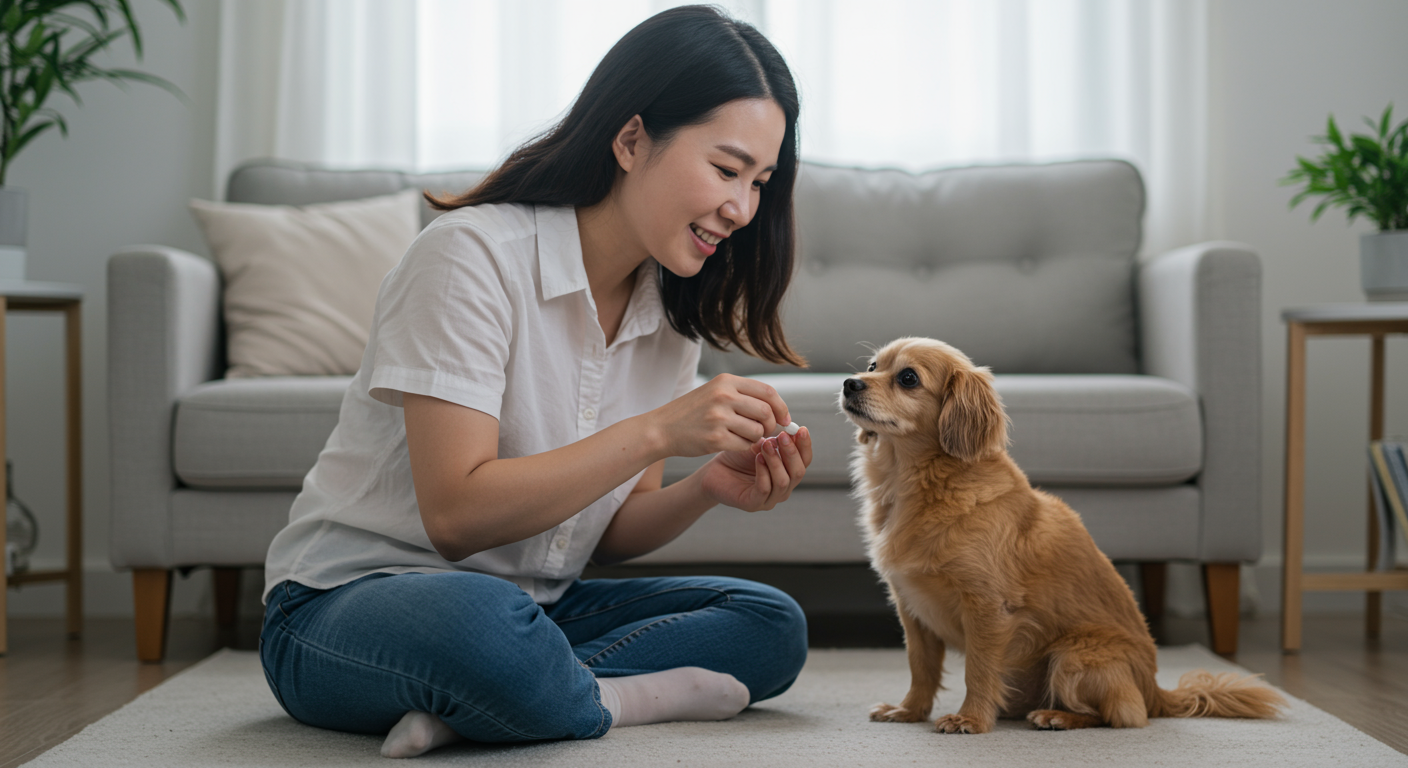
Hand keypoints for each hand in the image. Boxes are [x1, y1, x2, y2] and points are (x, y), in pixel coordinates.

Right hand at [646, 374, 790, 458]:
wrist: (661, 429)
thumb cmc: (692, 412)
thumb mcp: (715, 392)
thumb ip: (743, 395)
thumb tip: (777, 408)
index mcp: (726, 381)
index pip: (768, 391)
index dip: (781, 407)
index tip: (784, 419)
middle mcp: (723, 396)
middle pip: (766, 412)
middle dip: (771, 425)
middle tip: (765, 431)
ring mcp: (719, 417)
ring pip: (757, 430)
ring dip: (757, 437)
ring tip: (745, 436)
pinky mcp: (715, 439)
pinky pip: (745, 445)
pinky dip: (745, 447)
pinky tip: (734, 443)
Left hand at [698, 426, 811, 511]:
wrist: (713, 472)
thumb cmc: (737, 458)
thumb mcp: (757, 444)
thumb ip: (772, 441)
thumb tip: (784, 433)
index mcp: (788, 472)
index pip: (805, 460)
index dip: (805, 445)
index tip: (801, 429)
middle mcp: (783, 488)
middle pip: (798, 472)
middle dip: (791, 452)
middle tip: (782, 436)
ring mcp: (770, 498)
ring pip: (783, 481)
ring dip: (776, 460)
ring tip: (765, 444)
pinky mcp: (753, 504)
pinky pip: (765, 489)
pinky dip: (763, 472)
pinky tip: (757, 458)